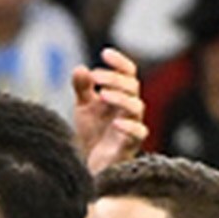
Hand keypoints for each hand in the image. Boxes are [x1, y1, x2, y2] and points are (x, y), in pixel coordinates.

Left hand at [73, 48, 146, 173]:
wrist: (88, 164)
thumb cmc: (92, 133)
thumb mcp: (84, 108)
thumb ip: (83, 89)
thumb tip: (80, 68)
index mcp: (120, 96)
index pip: (128, 74)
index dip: (120, 62)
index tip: (104, 53)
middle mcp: (129, 109)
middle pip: (133, 87)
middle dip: (115, 78)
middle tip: (95, 76)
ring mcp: (132, 126)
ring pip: (137, 107)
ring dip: (121, 98)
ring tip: (102, 94)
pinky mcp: (130, 146)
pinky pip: (138, 133)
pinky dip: (129, 127)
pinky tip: (115, 122)